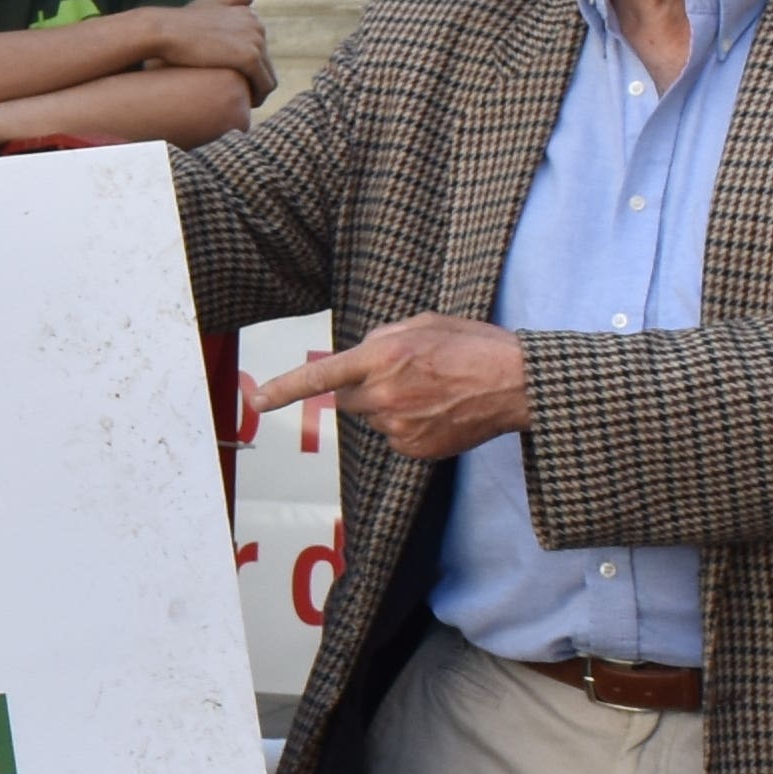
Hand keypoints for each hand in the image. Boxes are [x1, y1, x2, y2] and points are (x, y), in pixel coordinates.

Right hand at [150, 0, 274, 93]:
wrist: (164, 30)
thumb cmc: (179, 21)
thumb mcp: (206, 4)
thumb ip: (229, 0)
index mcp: (250, 15)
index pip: (260, 48)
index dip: (249, 66)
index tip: (236, 79)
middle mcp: (257, 25)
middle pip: (266, 63)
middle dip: (255, 80)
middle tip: (240, 96)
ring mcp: (256, 41)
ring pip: (268, 76)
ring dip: (259, 92)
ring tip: (243, 104)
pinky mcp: (250, 58)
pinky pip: (264, 86)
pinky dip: (258, 98)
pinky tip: (245, 106)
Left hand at [245, 312, 528, 461]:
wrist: (516, 384)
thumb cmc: (473, 345)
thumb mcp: (423, 324)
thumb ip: (381, 337)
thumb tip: (359, 354)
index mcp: (381, 357)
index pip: (321, 376)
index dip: (284, 389)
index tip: (256, 399)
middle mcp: (383, 395)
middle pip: (347, 399)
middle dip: (362, 387)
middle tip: (403, 374)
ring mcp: (398, 427)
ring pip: (373, 418)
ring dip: (389, 405)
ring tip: (432, 390)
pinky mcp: (414, 450)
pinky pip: (394, 437)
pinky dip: (408, 426)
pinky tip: (439, 410)